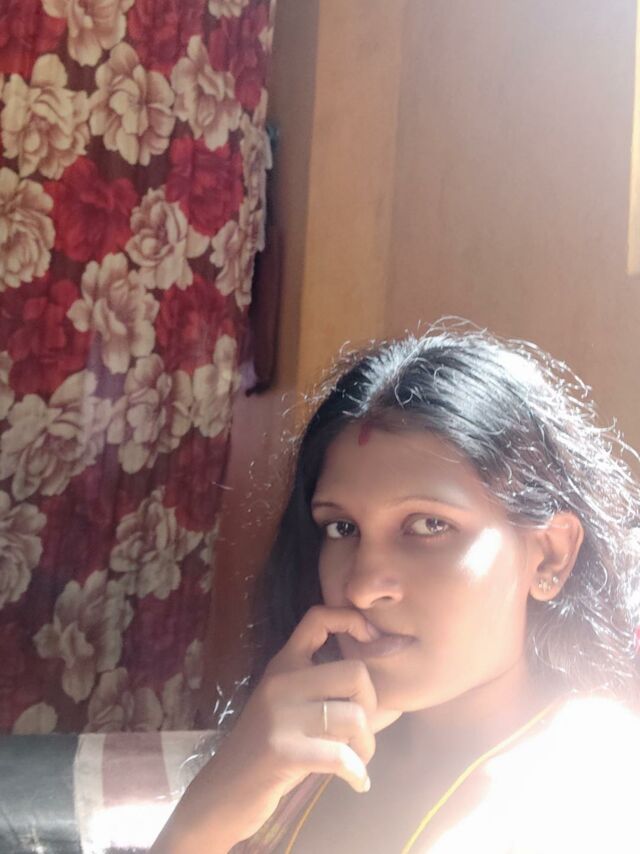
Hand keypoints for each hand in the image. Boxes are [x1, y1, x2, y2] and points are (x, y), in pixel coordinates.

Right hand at [151, 606, 388, 852]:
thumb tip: (380, 675)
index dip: (353, 621)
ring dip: (366, 746)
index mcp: (283, 664)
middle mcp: (281, 682)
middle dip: (371, 706)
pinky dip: (357, 772)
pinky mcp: (283, 751)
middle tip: (361, 732)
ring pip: (354, 716)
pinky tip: (357, 782)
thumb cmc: (268, 752)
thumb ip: (324, 689)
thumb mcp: (291, 708)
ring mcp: (280, 716)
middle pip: (355, 673)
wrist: (222, 794)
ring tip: (357, 762)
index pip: (318, 617)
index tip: (373, 646)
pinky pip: (340, 756)